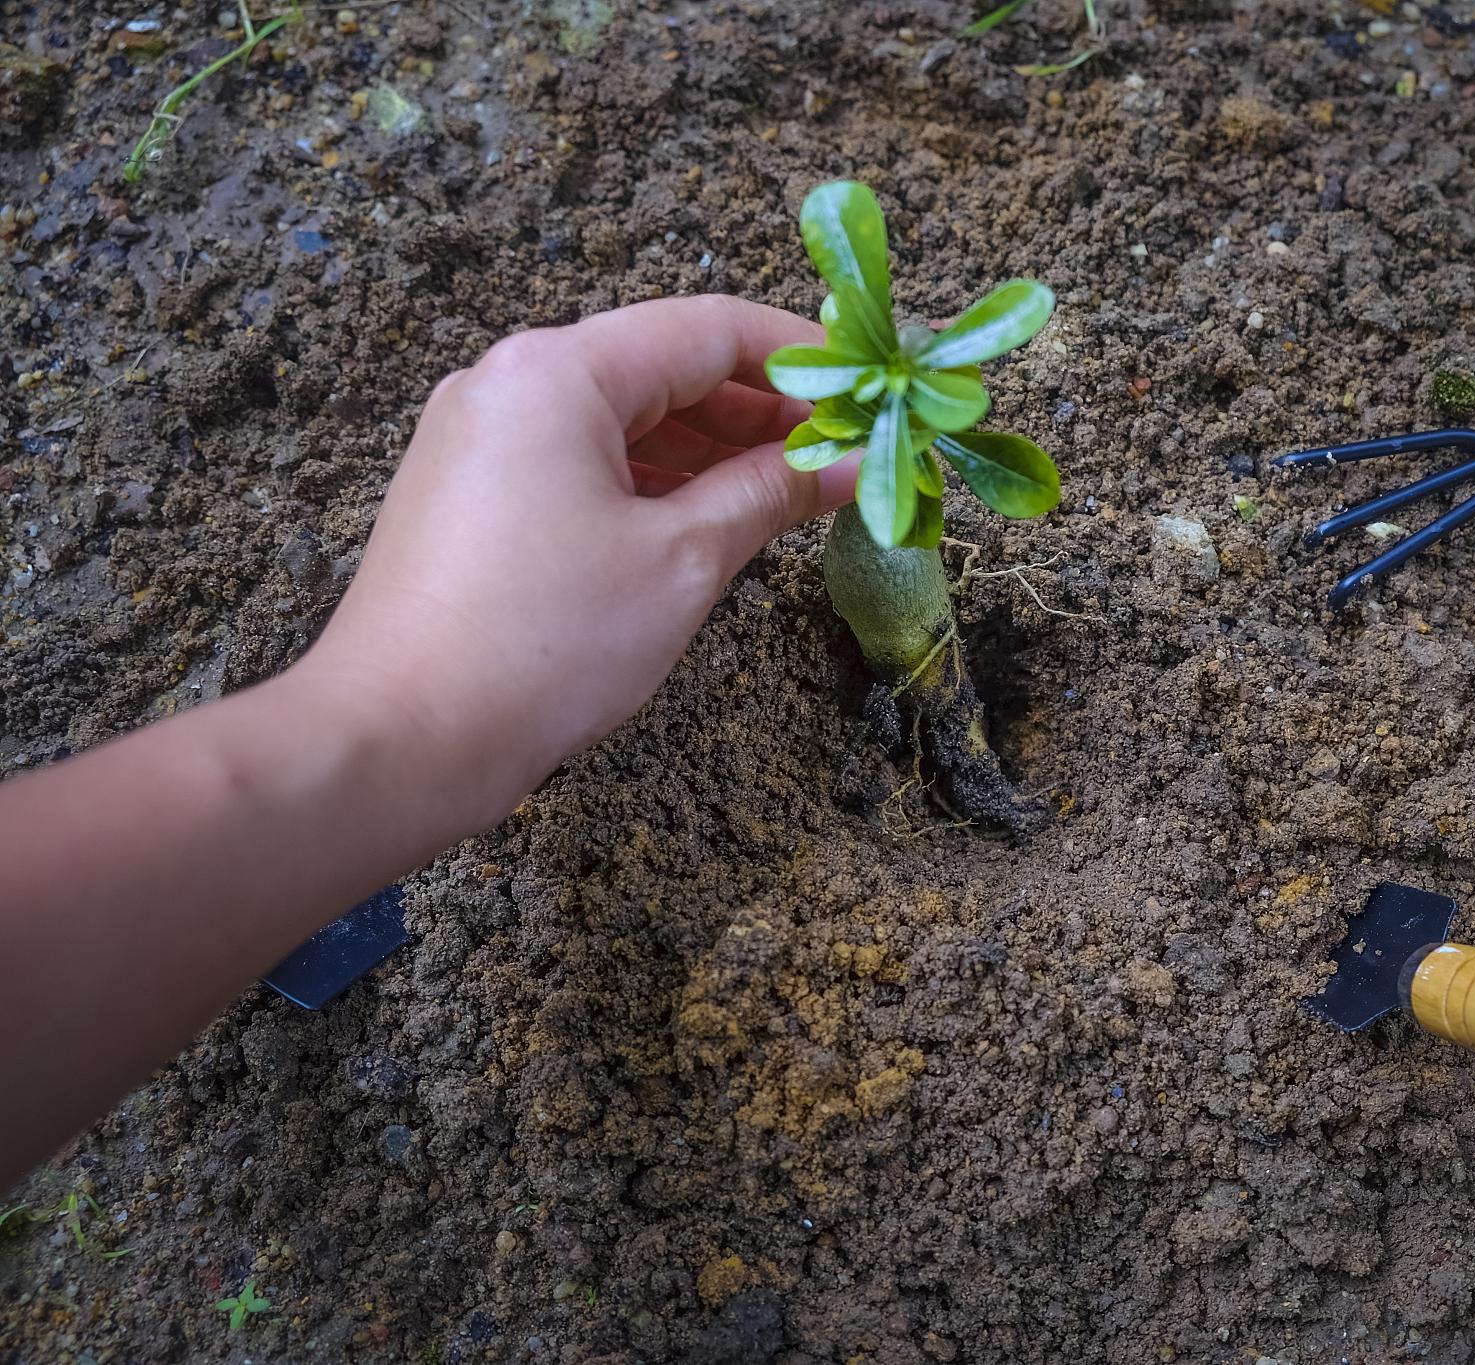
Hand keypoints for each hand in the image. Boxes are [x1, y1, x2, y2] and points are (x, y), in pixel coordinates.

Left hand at [294, 294, 857, 825]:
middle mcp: (510, 381)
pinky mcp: (470, 491)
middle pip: (664, 365)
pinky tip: (711, 517)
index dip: (802, 356)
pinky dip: (652, 479)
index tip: (869, 392)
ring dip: (711, 448)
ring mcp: (481, 435)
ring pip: (624, 416)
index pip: (708, 328)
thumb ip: (771, 494)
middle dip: (760, 409)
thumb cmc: (541, 643)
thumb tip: (850, 464)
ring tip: (793, 491)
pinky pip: (581, 458)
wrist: (399, 737)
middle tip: (845, 452)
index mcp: (559, 371)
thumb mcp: (681, 560)